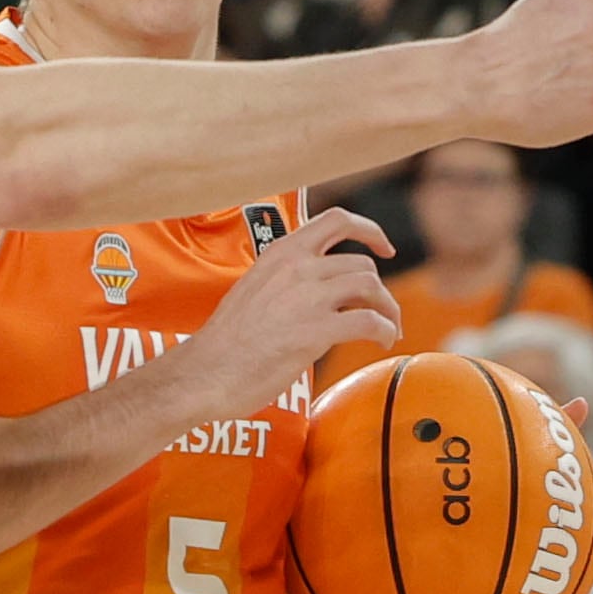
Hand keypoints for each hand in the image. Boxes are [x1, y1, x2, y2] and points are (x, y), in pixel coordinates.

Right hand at [176, 205, 398, 413]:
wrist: (204, 373)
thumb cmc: (225, 343)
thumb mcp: (254, 290)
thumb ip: (286, 282)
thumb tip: (321, 293)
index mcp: (280, 253)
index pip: (335, 220)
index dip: (369, 230)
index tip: (384, 248)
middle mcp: (295, 267)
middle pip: (362, 263)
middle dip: (380, 290)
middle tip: (382, 313)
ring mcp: (306, 297)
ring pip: (371, 287)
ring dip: (388, 310)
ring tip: (389, 330)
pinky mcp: (315, 330)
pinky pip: (369, 321)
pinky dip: (385, 330)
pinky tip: (382, 342)